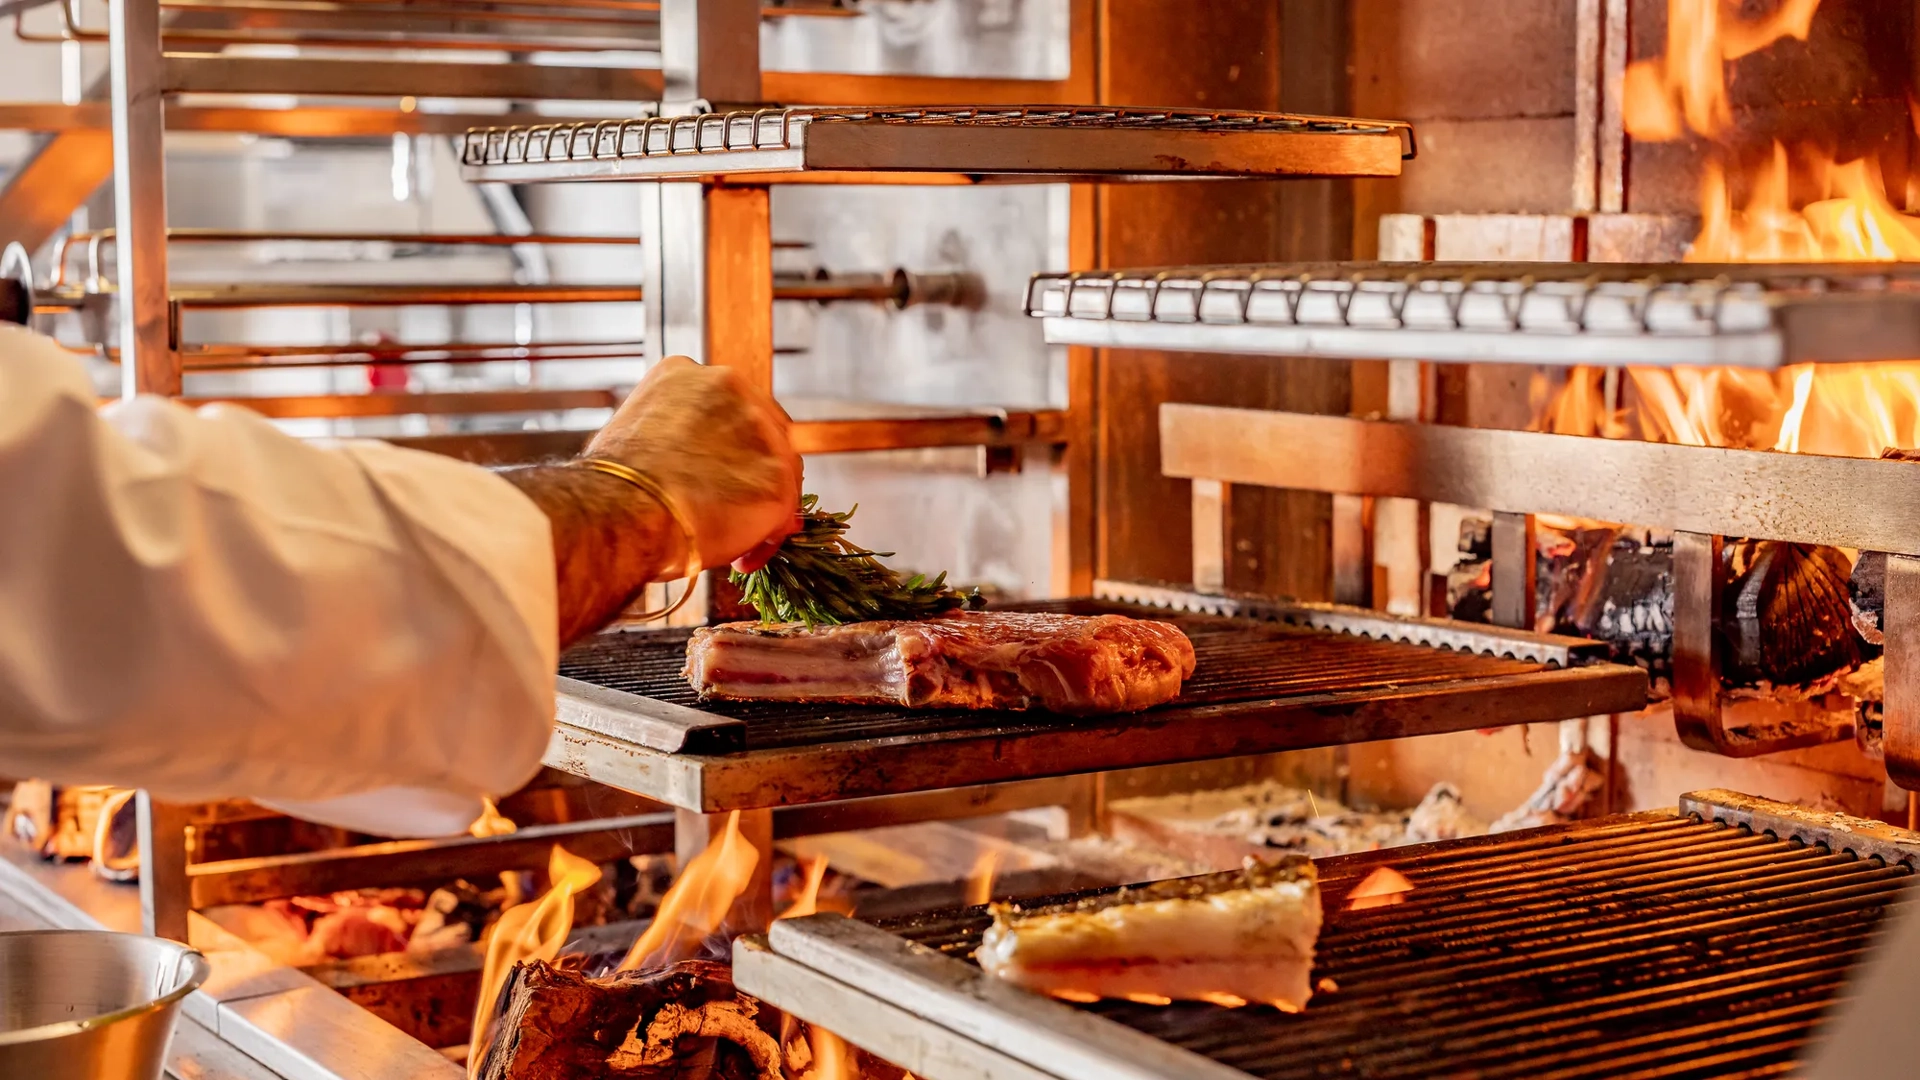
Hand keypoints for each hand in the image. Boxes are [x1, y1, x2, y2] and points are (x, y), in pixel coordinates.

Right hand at [585, 356, 801, 573]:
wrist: (620, 511)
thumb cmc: (611, 488)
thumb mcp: (634, 440)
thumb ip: (673, 442)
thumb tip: (687, 476)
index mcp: (687, 373)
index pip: (725, 408)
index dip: (725, 450)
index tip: (713, 479)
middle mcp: (730, 386)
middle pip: (762, 431)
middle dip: (749, 473)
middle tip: (728, 510)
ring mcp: (759, 428)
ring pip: (778, 469)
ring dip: (759, 505)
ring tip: (729, 542)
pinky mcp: (778, 473)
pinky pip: (784, 509)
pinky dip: (765, 536)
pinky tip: (740, 555)